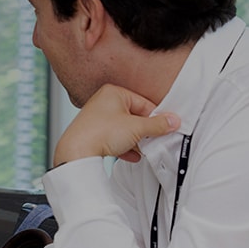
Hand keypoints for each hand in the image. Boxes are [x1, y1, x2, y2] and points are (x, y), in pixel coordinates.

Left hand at [53, 84, 180, 166]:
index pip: (144, 103)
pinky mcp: (92, 133)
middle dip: (144, 131)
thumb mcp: (136, 128)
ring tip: (142, 149)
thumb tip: (172, 121)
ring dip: (135, 141)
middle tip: (154, 140)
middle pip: (134, 116)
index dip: (156, 118)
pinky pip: (113, 139)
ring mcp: (96, 118)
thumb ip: (157, 125)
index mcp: (114, 92)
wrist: (76, 152)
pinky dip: (123, 147)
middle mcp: (103, 101)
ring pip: (124, 129)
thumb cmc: (100, 133)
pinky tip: (130, 155)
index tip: (166, 128)